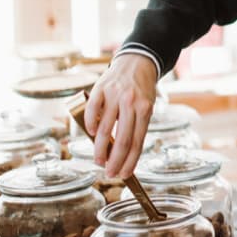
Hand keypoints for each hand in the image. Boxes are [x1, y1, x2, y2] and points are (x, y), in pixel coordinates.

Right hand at [84, 53, 157, 179]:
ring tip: (98, 160)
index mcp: (145, 110)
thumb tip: (122, 154)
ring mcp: (114, 95)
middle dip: (114, 161)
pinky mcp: (100, 88)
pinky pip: (92, 110)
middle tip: (109, 173)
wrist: (137, 61)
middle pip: (121, 140)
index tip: (123, 175)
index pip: (137, 142)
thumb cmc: (142, 90)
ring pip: (104, 129)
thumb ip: (135, 126)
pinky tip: (90, 134)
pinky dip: (90, 124)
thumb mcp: (146, 106)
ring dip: (100, 149)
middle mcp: (130, 103)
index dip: (129, 161)